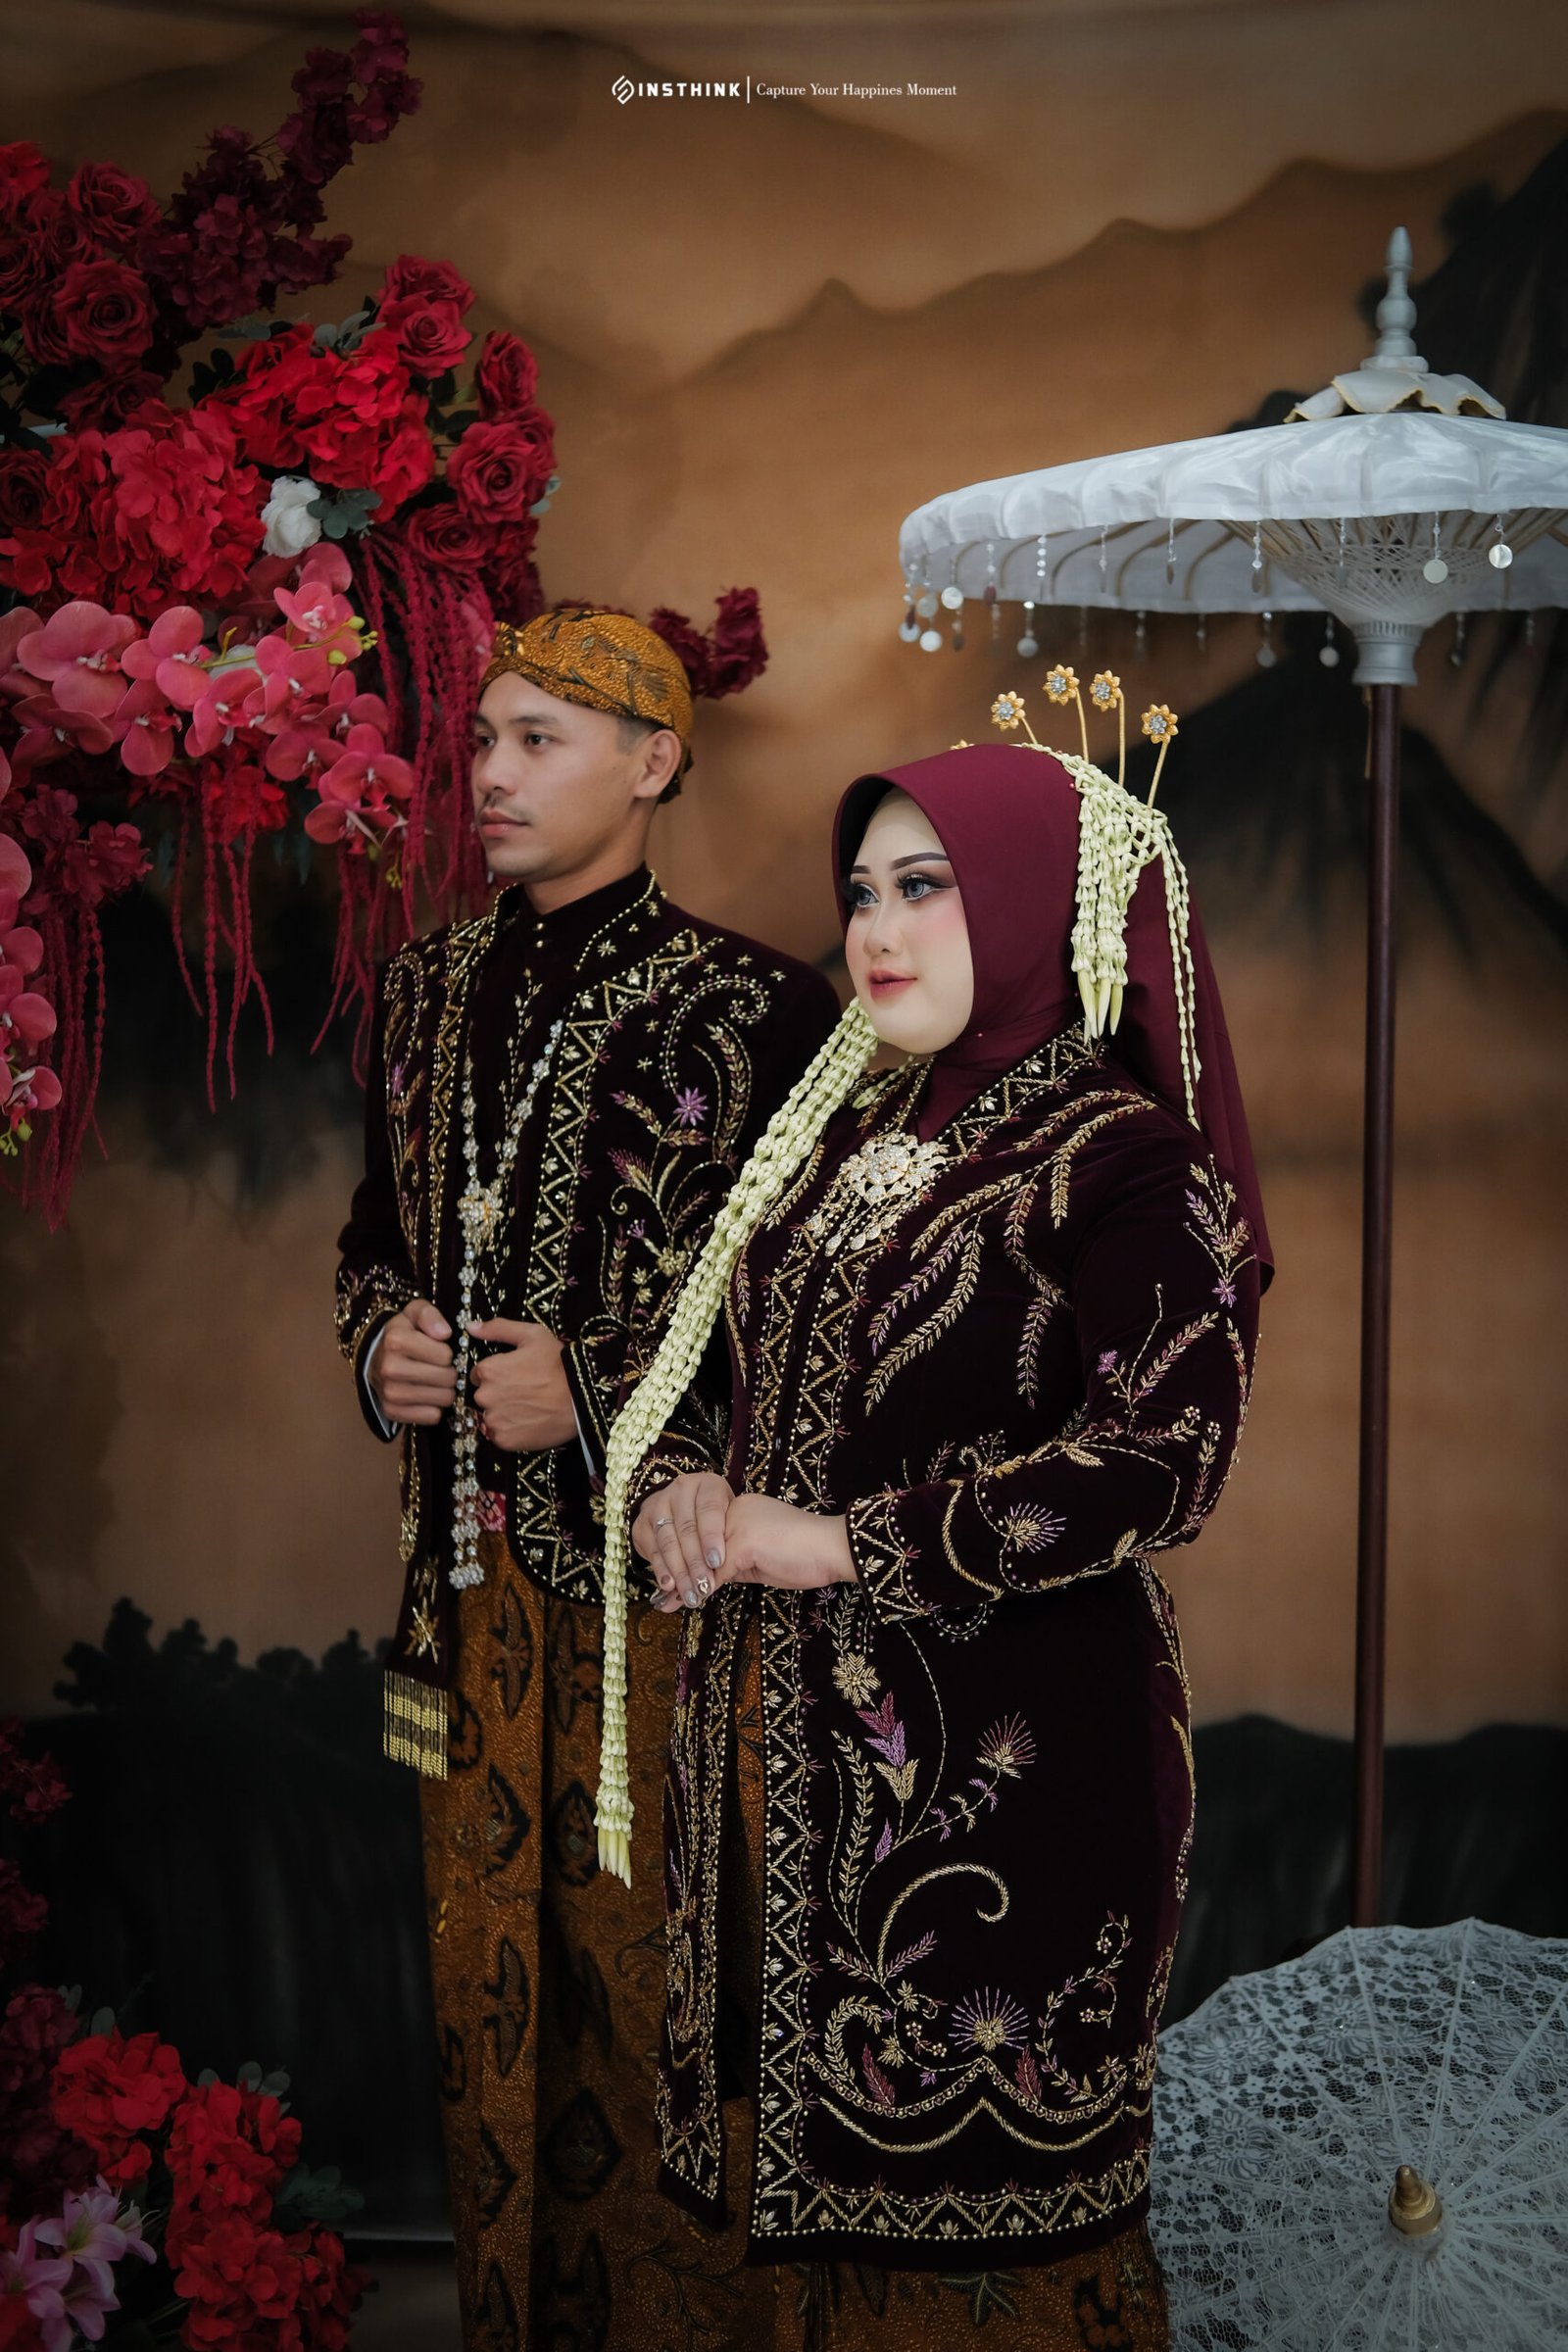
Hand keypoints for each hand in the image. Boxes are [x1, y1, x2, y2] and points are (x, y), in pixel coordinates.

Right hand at [369, 1299, 454, 1426]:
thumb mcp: (414, 1313)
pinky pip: (431, 1416)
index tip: (438, 1350)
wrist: (375, 1357)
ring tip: (436, 1381)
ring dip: (445, 1391)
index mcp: (396, 1341)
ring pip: (442, 1398)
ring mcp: (389, 1392)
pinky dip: (435, 1408)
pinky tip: (428, 1396)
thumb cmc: (403, 1333)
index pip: (445, 1355)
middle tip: (440, 1368)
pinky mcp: (392, 1411)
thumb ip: (430, 1315)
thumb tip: (444, 1333)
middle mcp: (389, 1368)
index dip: (447, 1353)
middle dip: (449, 1372)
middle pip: (446, 1378)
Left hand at [467, 1319, 577, 1451]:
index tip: (515, 1376)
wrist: (583, 1397)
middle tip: (524, 1392)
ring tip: (528, 1408)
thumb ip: (498, 1329)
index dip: (497, 1374)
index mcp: (488, 1370)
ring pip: (490, 1416)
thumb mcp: (532, 1335)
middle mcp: (485, 1396)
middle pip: (483, 1396)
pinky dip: (510, 1431)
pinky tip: (528, 1421)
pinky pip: (499, 1435)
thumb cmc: (559, 1363)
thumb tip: (471, 1327)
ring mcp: (494, 1421)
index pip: (479, 1374)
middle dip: (498, 1394)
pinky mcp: (505, 1441)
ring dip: (503, 1413)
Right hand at [635, 1474, 734, 1610]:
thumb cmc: (717, 1519)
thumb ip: (729, 1540)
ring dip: (679, 1571)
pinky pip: (653, 1550)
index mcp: (707, 1484)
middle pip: (687, 1529)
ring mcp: (658, 1504)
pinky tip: (669, 1586)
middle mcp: (680, 1489)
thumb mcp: (729, 1521)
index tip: (717, 1562)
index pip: (709, 1510)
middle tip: (704, 1587)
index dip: (712, 1537)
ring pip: (669, 1541)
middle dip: (696, 1562)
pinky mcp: (642, 1522)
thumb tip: (732, 1572)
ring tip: (689, 1594)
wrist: (683, 1507)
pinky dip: (661, 1570)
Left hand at [648, 1491, 855, 1610]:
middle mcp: (734, 1510)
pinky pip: (715, 1571)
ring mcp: (738, 1524)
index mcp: (739, 1509)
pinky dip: (702, 1589)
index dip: (684, 1559)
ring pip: (700, 1559)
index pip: (702, 1534)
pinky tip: (694, 1603)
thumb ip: (734, 1563)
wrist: (835, 1548)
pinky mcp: (745, 1544)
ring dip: (684, 1585)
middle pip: (694, 1543)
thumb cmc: (806, 1555)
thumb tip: (707, 1582)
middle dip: (676, 1573)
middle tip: (661, 1598)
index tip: (670, 1581)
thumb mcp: (761, 1559)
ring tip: (668, 1604)